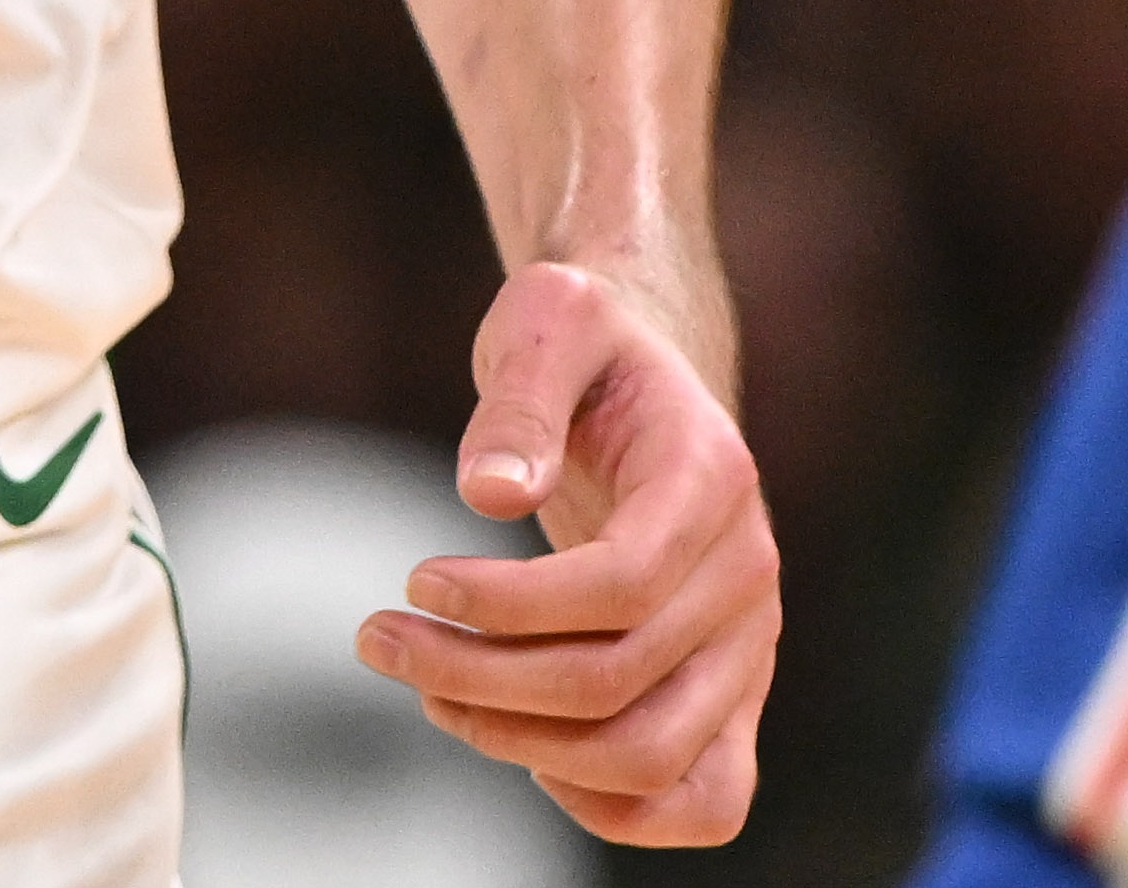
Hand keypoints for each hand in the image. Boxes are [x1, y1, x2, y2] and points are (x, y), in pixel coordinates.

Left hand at [353, 256, 778, 840]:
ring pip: (650, 755)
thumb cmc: (585, 345)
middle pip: (618, 681)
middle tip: (380, 639)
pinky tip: (518, 750)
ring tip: (427, 690)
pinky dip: (613, 809)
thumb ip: (520, 397)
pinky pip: (705, 798)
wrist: (643, 376)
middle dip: (480, 677)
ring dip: (521, 743)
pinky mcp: (729, 694)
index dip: (508, 604)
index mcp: (711, 479)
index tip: (415, 580)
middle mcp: (746, 576)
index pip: (621, 585)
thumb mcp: (546, 319)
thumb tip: (487, 493)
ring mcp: (747, 647)